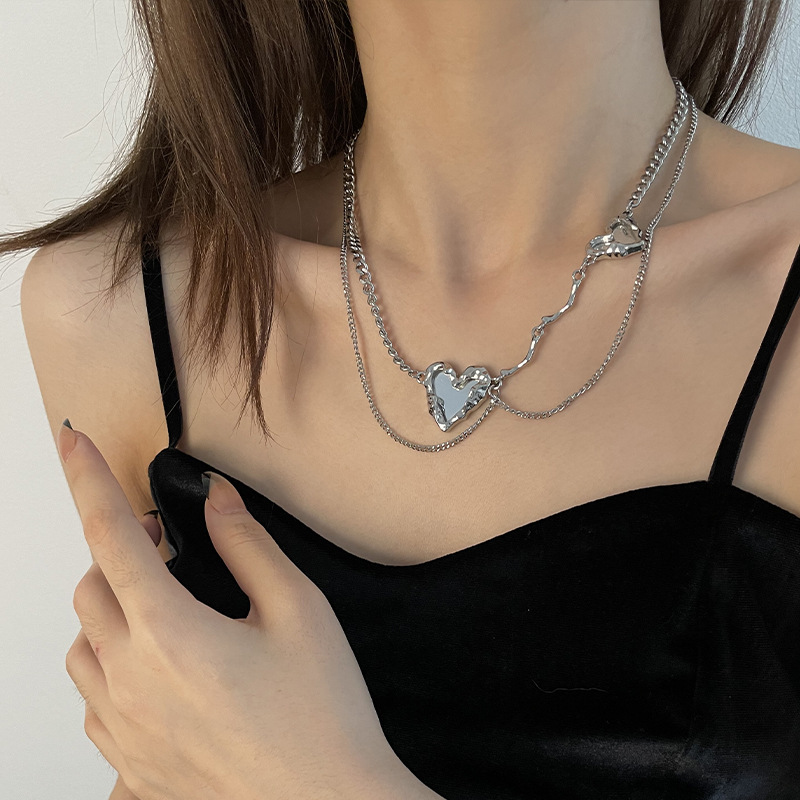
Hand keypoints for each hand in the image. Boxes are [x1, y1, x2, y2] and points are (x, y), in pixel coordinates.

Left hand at [59, 420, 414, 799]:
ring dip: (109, 608)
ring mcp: (124, 730)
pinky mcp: (130, 766)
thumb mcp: (299, 610)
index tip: (72, 440)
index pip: (112, 535)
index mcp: (170, 634)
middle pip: (90, 588)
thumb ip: (247, 544)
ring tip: (157, 603)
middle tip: (163, 541)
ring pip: (81, 646)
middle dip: (118, 550)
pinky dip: (110, 664)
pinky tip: (154, 666)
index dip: (89, 478)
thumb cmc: (322, 715)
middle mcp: (131, 682)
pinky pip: (92, 700)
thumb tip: (217, 498)